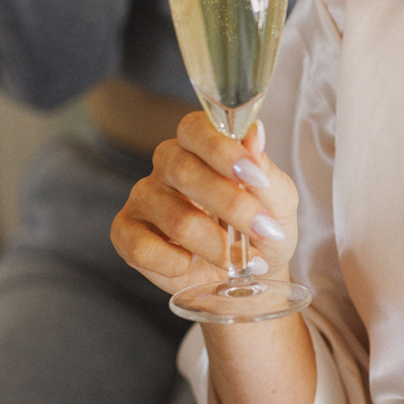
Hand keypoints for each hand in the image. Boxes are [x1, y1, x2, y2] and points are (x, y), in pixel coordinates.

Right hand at [112, 113, 296, 302]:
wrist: (251, 274)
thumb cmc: (261, 228)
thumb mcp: (277, 200)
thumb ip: (265, 169)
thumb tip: (254, 133)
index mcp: (200, 146)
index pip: (195, 129)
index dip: (222, 150)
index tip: (255, 177)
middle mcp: (166, 166)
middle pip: (184, 171)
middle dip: (231, 205)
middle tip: (264, 230)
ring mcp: (143, 198)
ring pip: (175, 218)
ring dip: (217, 246)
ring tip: (243, 260)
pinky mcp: (126, 233)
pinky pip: (142, 248)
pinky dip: (178, 264)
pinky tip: (193, 264)